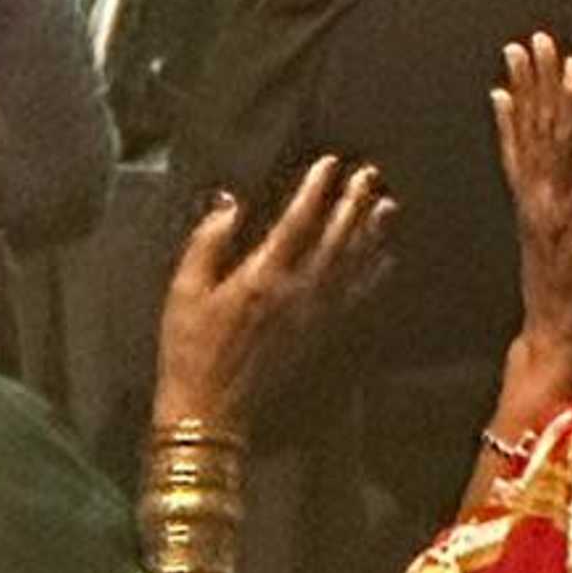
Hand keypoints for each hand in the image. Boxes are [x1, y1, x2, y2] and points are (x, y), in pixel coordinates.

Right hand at [152, 154, 397, 424]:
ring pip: (352, 265)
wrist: (209, 410)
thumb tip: (232, 203)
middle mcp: (297, 293)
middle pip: (335, 238)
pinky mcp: (319, 335)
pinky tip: (386, 259)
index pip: (297, 222)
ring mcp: (313, 316)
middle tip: (370, 173)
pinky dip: (372, 276)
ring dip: (371, 233)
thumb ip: (209, 241)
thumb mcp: (184, 289)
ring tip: (388, 204)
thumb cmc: (190, 347)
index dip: (316, 189)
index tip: (330, 162)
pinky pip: (354, 298)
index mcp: (262, 277)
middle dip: (354, 203)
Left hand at [493, 33, 571, 381]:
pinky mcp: (526, 208)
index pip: (567, 140)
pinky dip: (507, 126)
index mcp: (564, 203)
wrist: (556, 335)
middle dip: (539, 81)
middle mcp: (539, 195)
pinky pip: (513, 156)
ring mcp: (528, 200)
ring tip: (514, 54)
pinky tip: (500, 100)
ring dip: (521, 92)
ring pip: (523, 135)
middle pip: (539, 127)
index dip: (569, 100)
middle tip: (535, 39)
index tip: (569, 61)